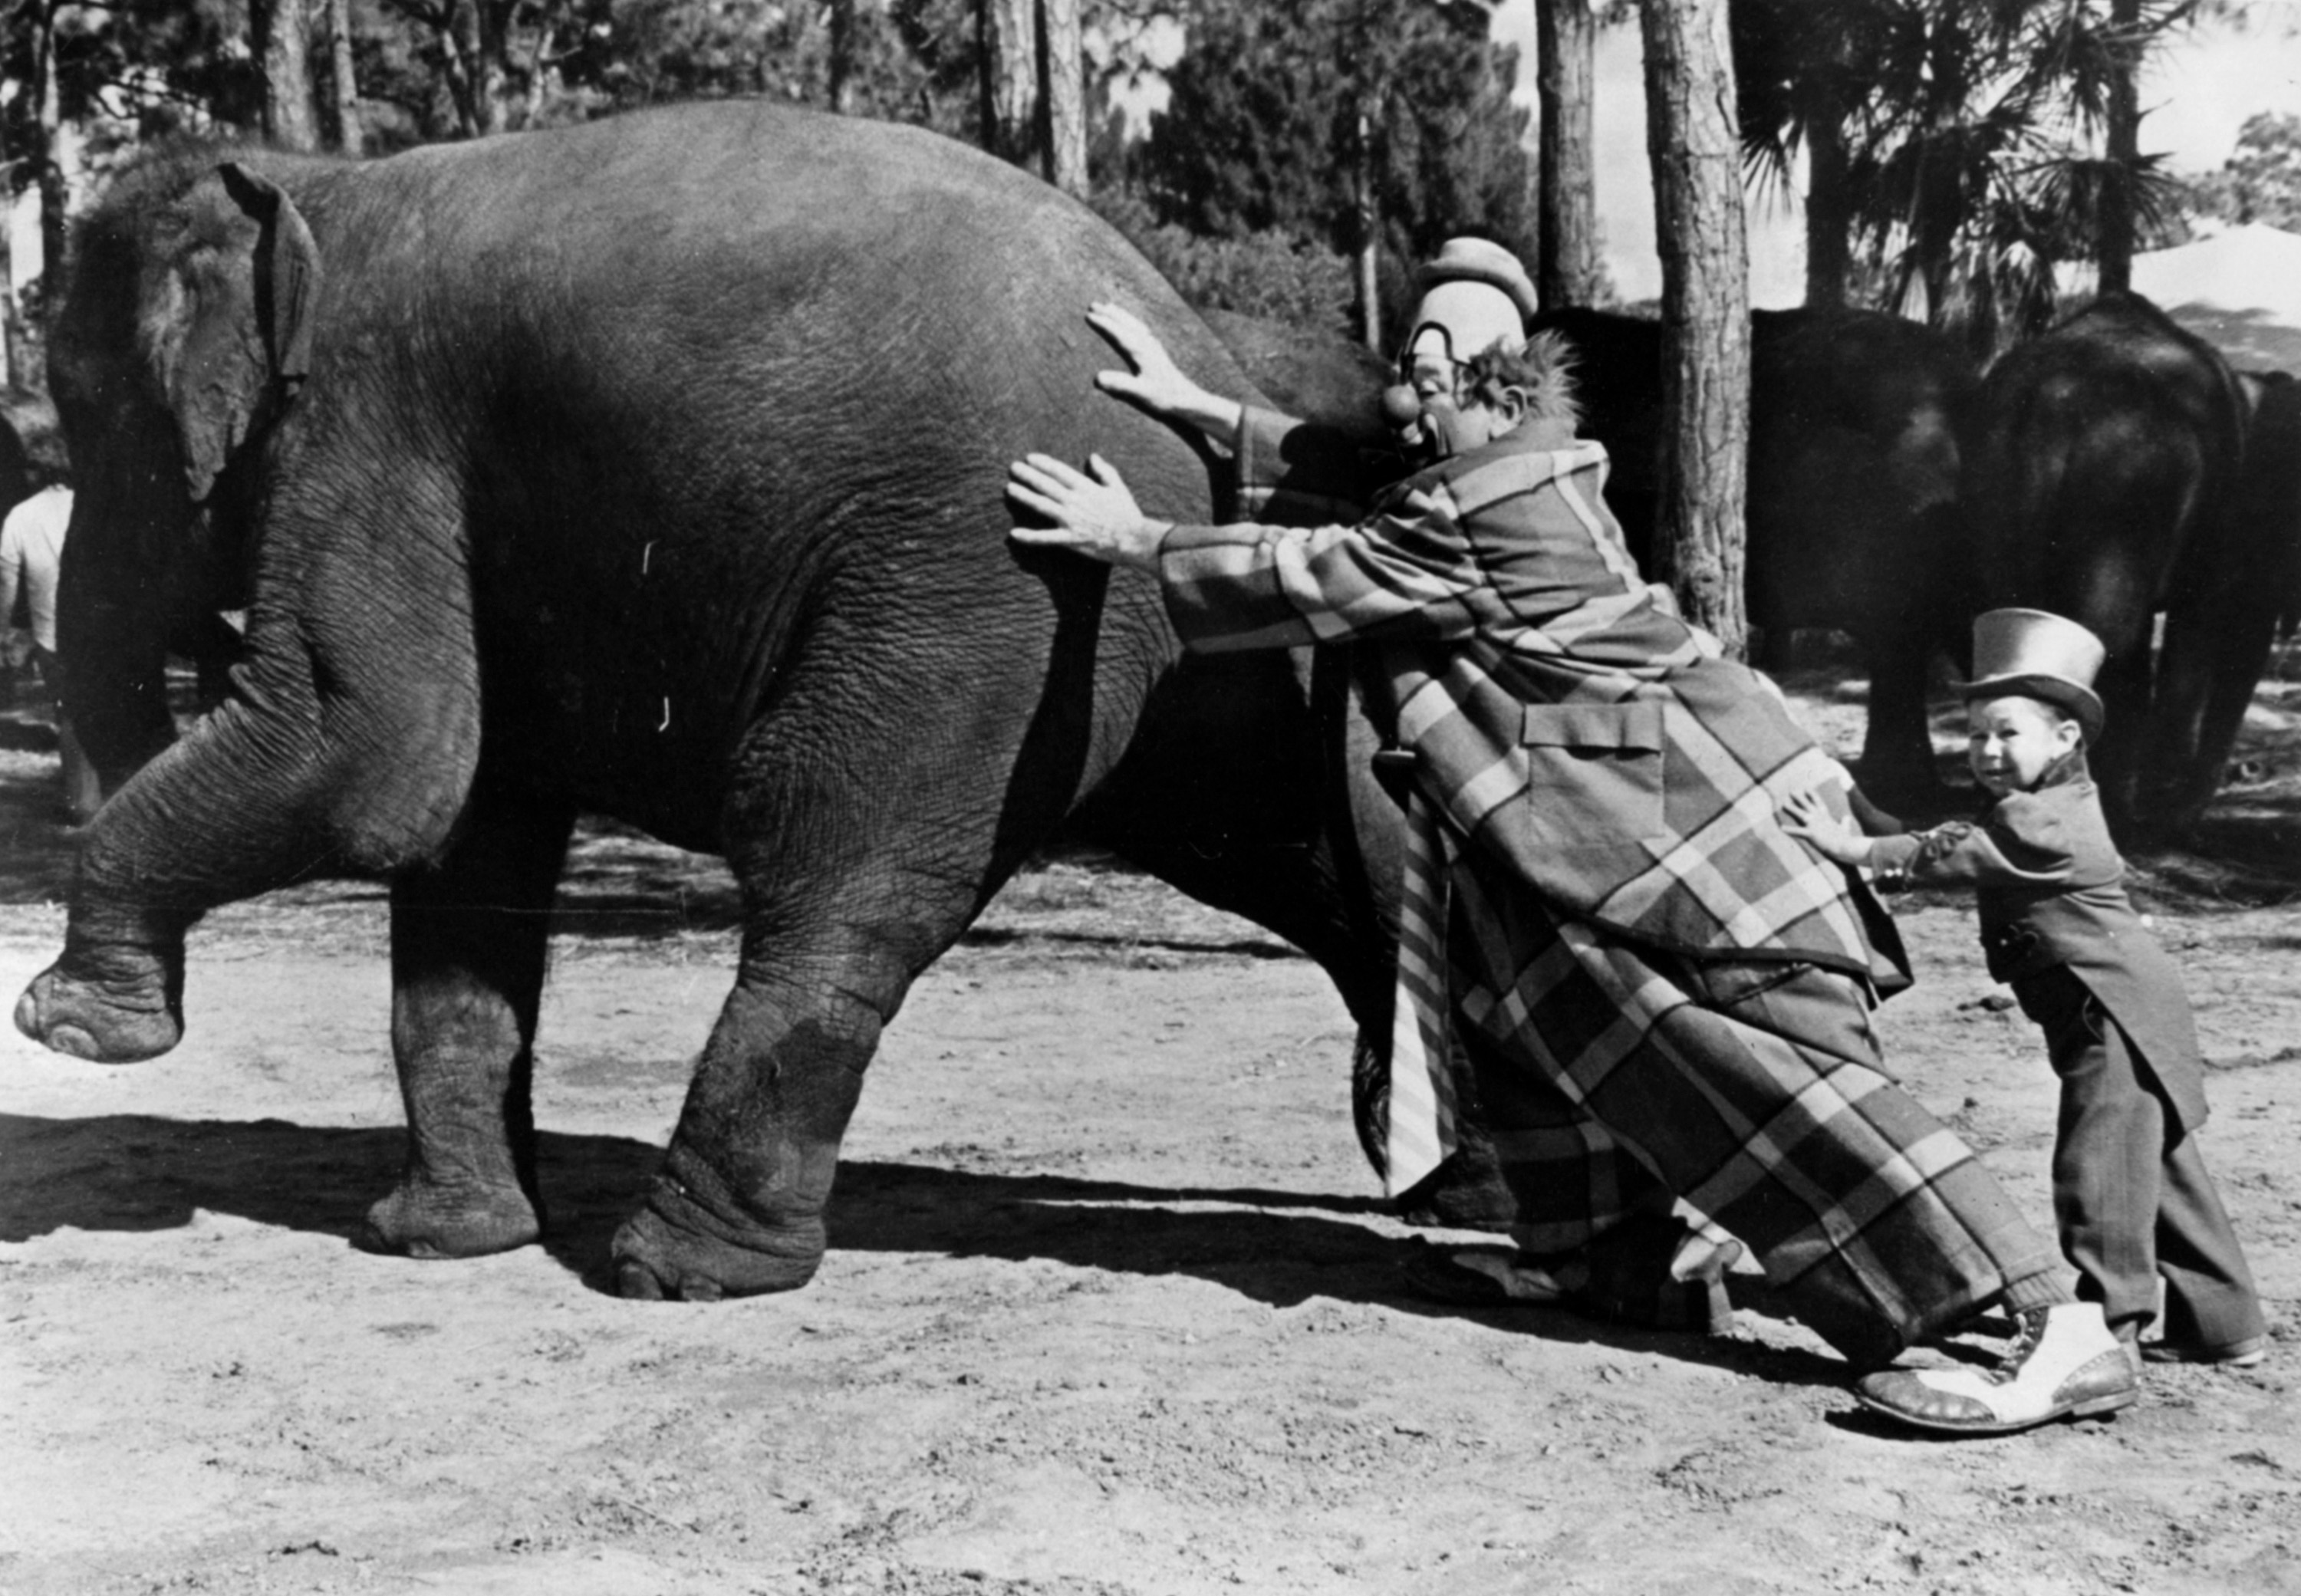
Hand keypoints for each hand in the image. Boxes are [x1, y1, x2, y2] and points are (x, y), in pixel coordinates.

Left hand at [1007, 452, 1168, 571]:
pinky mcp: (1070, 539)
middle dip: (1028, 475)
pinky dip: (1030, 536)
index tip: (1029, 458)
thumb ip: (1104, 471)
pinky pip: (1046, 538)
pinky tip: (1014, 533)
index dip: (1043, 463)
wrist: (1133, 538)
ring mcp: (1071, 520)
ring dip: (1025, 496)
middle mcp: (1075, 501)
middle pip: (1047, 485)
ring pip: (1042, 505)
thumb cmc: (1127, 513)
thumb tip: (1093, 456)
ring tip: (1009, 488)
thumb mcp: (1117, 487)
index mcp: (1086, 487)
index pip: (1060, 471)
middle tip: (1013, 467)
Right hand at [1086, 302, 1241, 440]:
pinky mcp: (1158, 353)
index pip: (1118, 333)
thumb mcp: (1140, 394)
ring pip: (1135, 325)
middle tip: (1092, 305)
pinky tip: (1132, 325)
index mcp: (1141, 352)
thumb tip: (1097, 378)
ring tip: (1109, 306)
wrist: (1187, 401)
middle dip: (1109, 314)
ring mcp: (1154, 348)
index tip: (1088, 316)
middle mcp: (1148, 346)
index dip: (1103, 324)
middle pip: (1126, 324)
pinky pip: (1142, 331)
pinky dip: (1133, 323)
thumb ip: (1120, 385)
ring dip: (1121, 315)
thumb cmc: (1164, 399)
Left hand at [1778, 788, 1871, 867]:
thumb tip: (1847, 817)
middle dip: (1799, 798)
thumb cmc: (1846, 839)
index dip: (1812, 795)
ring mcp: (1815, 825)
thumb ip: (1845, 822)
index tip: (1806, 788)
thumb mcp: (1845, 828)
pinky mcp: (1812, 833)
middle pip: (1807, 805)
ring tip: (1783, 804)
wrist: (1846, 846)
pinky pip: (1798, 831)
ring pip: (1801, 814)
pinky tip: (1781, 827)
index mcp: (1826, 817)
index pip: (1818, 802)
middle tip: (1791, 791)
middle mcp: (1820, 818)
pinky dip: (1789, 830)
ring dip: (1792, 809)